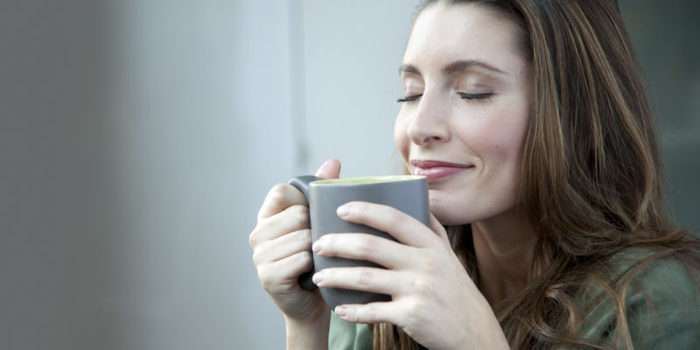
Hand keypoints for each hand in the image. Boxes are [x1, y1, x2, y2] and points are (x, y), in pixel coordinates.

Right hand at [249, 159, 340, 323]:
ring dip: (319, 248)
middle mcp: (257, 234)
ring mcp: (259, 256)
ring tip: (319, 259)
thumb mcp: (319, 222)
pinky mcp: (269, 276)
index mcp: (266, 217)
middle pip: (296, 213)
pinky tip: (315, 273)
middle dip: (316, 227)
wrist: (312, 304)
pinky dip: (314, 265)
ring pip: (302, 237)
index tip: (313, 215)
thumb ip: (321, 191)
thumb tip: (334, 161)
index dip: (302, 200)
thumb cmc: (318, 259)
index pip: (281, 191)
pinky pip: (300, 259)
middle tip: (320, 242)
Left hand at [309, 202, 508, 349]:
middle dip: (338, 243)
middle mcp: (424, 263)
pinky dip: (351, 311)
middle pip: (371, 246)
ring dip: (336, 277)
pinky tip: (338, 308)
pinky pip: (372, 311)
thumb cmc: (455, 290)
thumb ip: (431, 228)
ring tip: (319, 277)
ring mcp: (417, 290)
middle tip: (318, 244)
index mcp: (430, 244)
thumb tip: (419, 196)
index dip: (365, 211)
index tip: (341, 209)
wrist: (474, 332)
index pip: (394, 218)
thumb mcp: (448, 255)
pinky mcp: (411, 316)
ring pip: (365, 278)